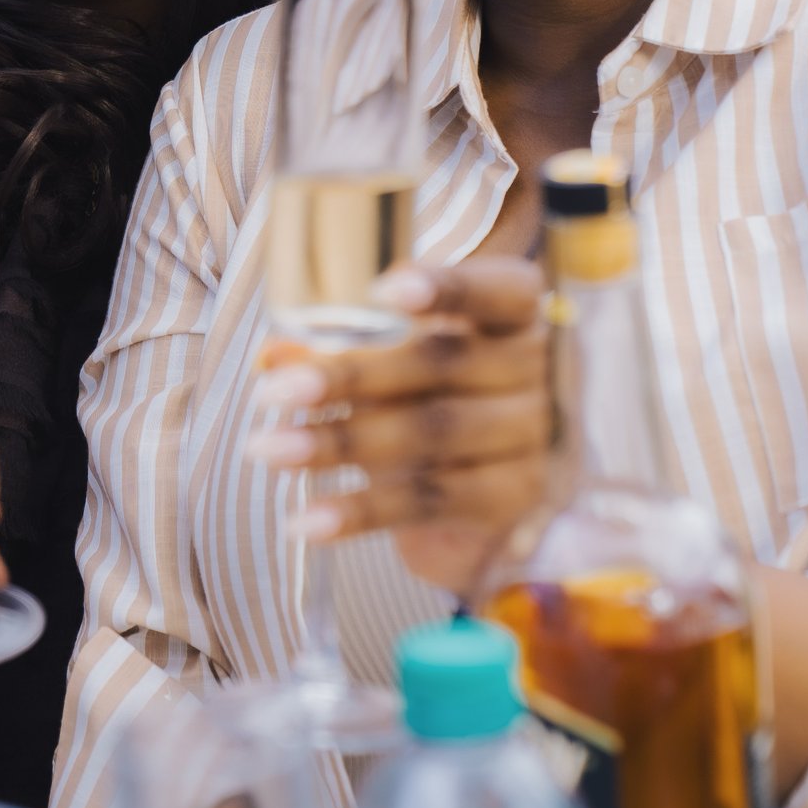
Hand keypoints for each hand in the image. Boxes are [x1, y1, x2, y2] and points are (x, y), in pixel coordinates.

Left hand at [250, 257, 548, 594]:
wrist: (508, 474)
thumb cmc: (447, 387)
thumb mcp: (410, 352)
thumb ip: (349, 344)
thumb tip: (273, 355)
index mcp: (519, 315)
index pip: (495, 292)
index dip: (446, 288)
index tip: (384, 289)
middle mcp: (538, 374)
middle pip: (441, 366)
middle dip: (351, 377)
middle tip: (274, 391)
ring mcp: (533, 442)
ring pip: (428, 436)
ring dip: (339, 444)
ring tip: (268, 449)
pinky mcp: (513, 504)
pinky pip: (428, 503)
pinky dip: (359, 512)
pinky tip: (306, 519)